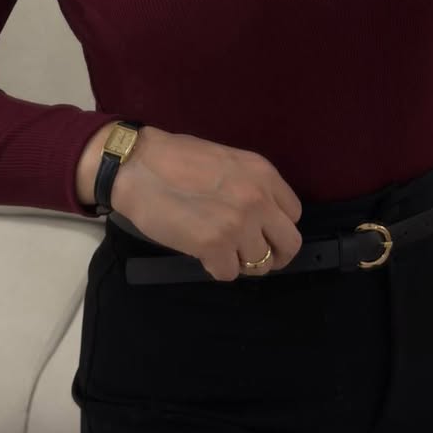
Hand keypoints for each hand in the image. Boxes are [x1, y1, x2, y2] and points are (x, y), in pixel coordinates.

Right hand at [113, 125, 303, 283]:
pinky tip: (201, 254)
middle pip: (289, 245)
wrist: (138, 166)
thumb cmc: (175, 159)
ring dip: (240, 262)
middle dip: (273, 255)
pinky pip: (228, 273)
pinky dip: (215, 268)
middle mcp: (258, 200)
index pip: (294, 215)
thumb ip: (251, 186)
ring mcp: (238, 225)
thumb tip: (261, 216)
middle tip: (252, 256)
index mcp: (264, 174)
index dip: (277, 227)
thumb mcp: (227, 161)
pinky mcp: (214, 246)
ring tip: (219, 250)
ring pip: (259, 264)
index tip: (262, 231)